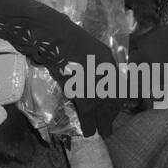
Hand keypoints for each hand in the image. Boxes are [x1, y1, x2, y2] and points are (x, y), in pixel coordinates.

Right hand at [0, 0, 120, 136]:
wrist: (49, 34)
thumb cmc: (57, 34)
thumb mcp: (78, 45)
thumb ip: (85, 60)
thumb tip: (83, 74)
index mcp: (106, 56)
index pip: (117, 82)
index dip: (116, 99)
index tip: (114, 109)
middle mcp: (106, 69)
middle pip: (113, 97)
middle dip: (111, 113)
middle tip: (110, 126)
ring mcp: (97, 80)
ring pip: (103, 107)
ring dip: (103, 122)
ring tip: (103, 133)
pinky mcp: (84, 92)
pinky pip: (88, 112)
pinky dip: (88, 123)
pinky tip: (89, 131)